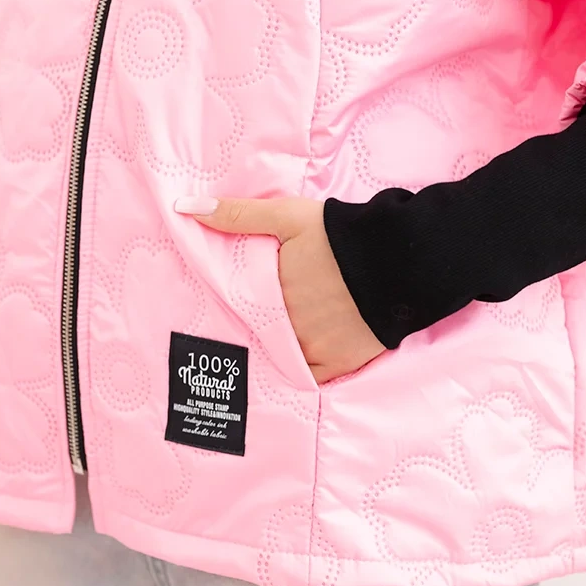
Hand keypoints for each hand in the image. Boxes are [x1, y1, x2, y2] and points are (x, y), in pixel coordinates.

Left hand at [175, 195, 385, 383]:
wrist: (400, 258)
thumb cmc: (340, 234)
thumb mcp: (288, 216)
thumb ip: (239, 214)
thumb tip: (185, 209)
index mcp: (271, 292)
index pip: (242, 306)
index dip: (241, 304)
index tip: (240, 303)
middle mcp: (288, 326)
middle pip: (263, 331)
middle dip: (261, 325)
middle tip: (265, 317)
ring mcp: (314, 348)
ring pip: (283, 354)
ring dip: (280, 346)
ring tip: (284, 333)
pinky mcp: (339, 362)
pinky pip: (309, 376)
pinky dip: (302, 367)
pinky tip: (302, 354)